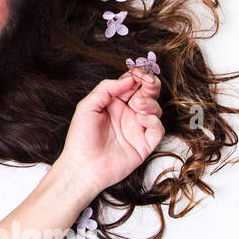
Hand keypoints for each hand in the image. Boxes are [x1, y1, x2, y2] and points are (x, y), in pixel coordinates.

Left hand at [55, 67, 164, 197]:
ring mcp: (137, 128)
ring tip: (137, 104)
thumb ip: (106, 89)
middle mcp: (127, 114)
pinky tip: (140, 118)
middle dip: (151, 84)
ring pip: (155, 108)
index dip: (138, 76)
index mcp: (114, 103)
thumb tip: (127, 79)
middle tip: (148, 81)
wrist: (82, 166)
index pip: (132, 84)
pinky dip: (152, 120)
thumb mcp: (87, 106)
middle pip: (148, 94)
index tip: (139, 72)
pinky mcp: (144, 144)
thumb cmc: (81, 138)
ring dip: (149, 102)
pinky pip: (157, 128)